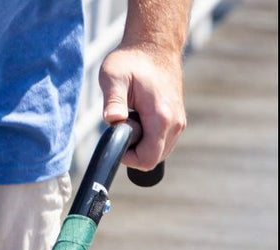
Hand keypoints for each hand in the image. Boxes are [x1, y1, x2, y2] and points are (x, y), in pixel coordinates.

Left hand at [99, 40, 186, 169]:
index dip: (128, 158)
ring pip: (158, 152)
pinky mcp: (177, 119)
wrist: (154, 44)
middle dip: (134, 152)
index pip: (147, 160)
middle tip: (125, 125)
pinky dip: (148, 138)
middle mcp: (175, 123)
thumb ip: (113, 101)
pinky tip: (140, 118)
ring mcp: (179, 121)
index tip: (118, 138)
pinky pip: (162, 142)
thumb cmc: (131, 60)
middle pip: (153, 160)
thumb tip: (113, 120)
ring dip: (141, 144)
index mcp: (161, 117)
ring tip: (132, 119)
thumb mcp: (114, 78)